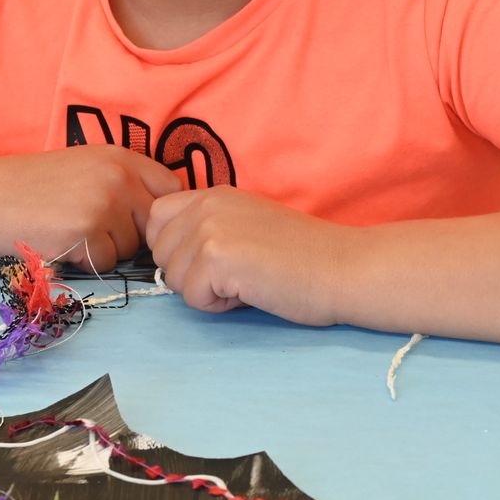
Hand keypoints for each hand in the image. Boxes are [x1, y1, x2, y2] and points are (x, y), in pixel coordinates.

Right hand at [0, 146, 180, 269]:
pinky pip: (103, 265)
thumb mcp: (82, 167)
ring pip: (128, 250)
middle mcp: (118, 177)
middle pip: (152, 225)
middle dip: (128, 235)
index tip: (137, 222)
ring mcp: (103, 206)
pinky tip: (57, 243)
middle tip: (89, 228)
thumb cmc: (27, 186)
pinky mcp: (84, 235)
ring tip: (67, 231)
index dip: (158, 212)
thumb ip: (121, 182)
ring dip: (103, 250)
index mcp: (120, 157)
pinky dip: (84, 262)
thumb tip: (158, 215)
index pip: (172, 189)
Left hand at [145, 186, 349, 324]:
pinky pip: (192, 298)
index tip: (214, 261)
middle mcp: (206, 203)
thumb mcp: (246, 226)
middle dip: (191, 275)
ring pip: (173, 279)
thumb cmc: (302, 257)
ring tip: (248, 281)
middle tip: (239, 274)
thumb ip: (208, 229)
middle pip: (160, 254)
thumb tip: (170, 260)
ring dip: (206, 292)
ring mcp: (209, 228)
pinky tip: (252, 291)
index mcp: (213, 193)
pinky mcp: (216, 257)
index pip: (156, 220)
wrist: (343, 267)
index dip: (176, 249)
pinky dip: (220, 306)